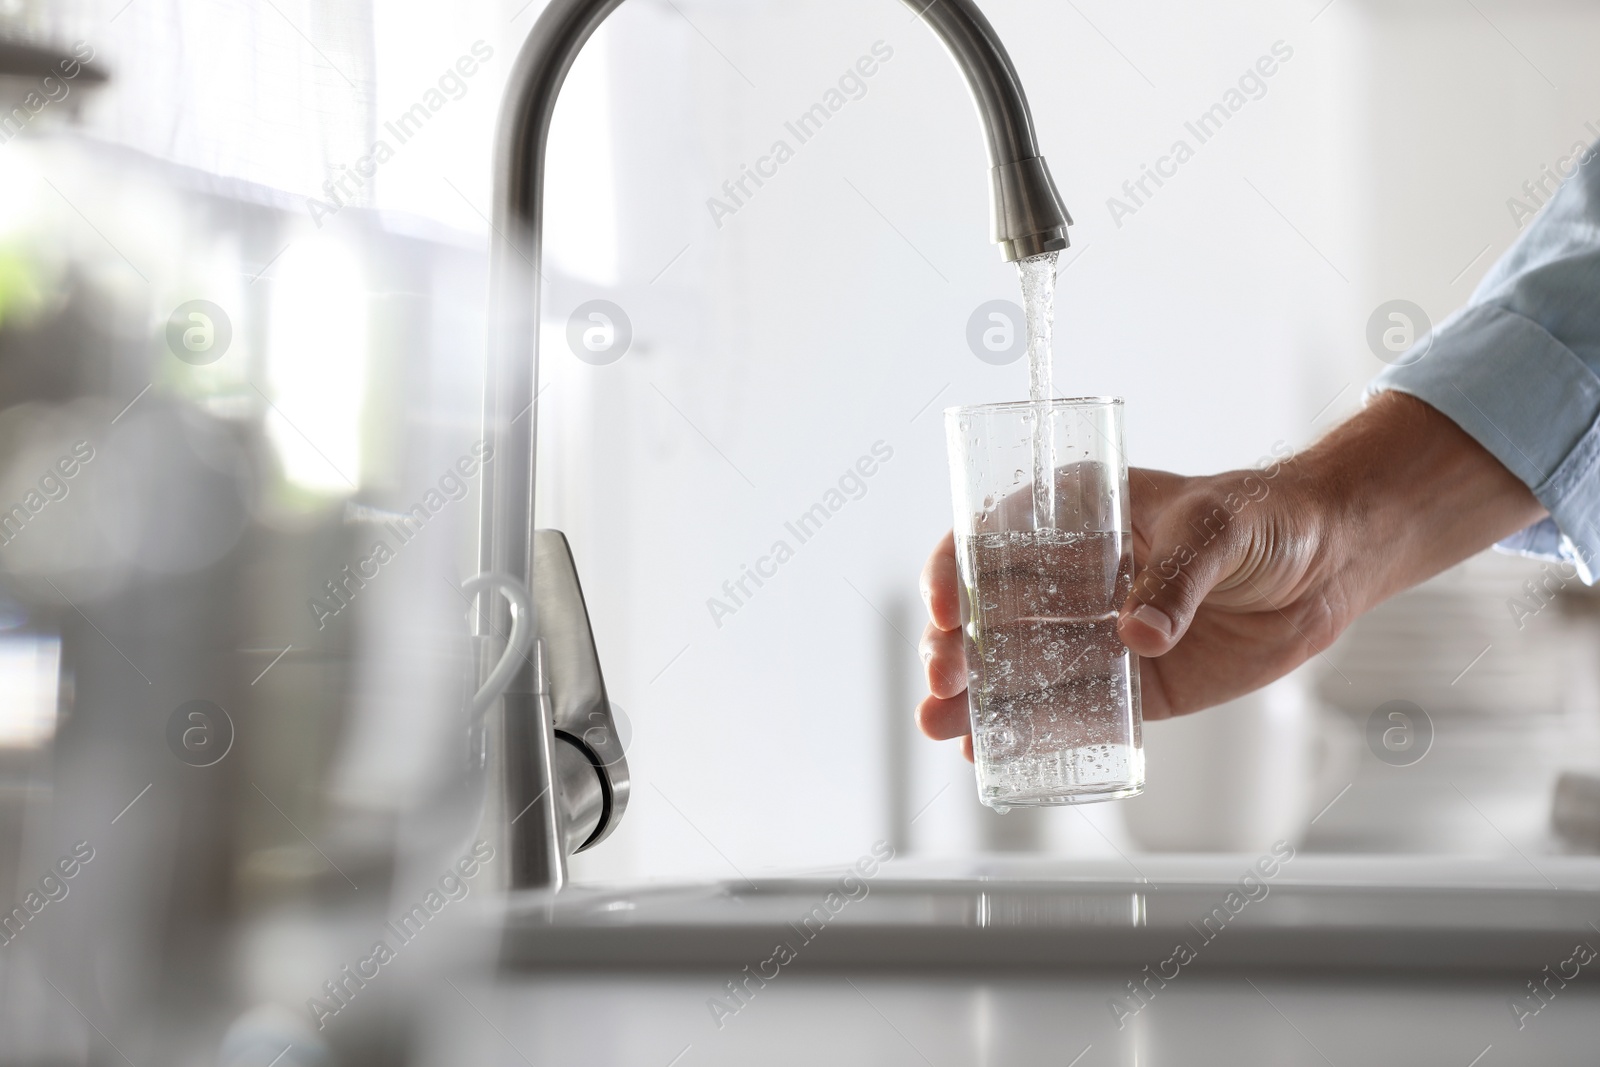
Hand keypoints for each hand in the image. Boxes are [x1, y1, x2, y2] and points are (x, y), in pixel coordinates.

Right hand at [916, 392, 1545, 757]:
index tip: (940, 606)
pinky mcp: (1135, 682)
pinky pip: (1076, 709)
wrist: (1331, 563)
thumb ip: (1178, 578)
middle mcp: (1074, 574)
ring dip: (977, 696)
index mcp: (1078, 513)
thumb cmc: (1269, 518)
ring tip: (940, 725)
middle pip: (994, 611)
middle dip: (956, 645)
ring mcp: (1099, 631)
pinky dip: (1034, 730)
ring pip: (1023, 666)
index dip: (955, 570)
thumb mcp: (1219, 528)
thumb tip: (1136, 635)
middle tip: (942, 678)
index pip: (994, 537)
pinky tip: (991, 752)